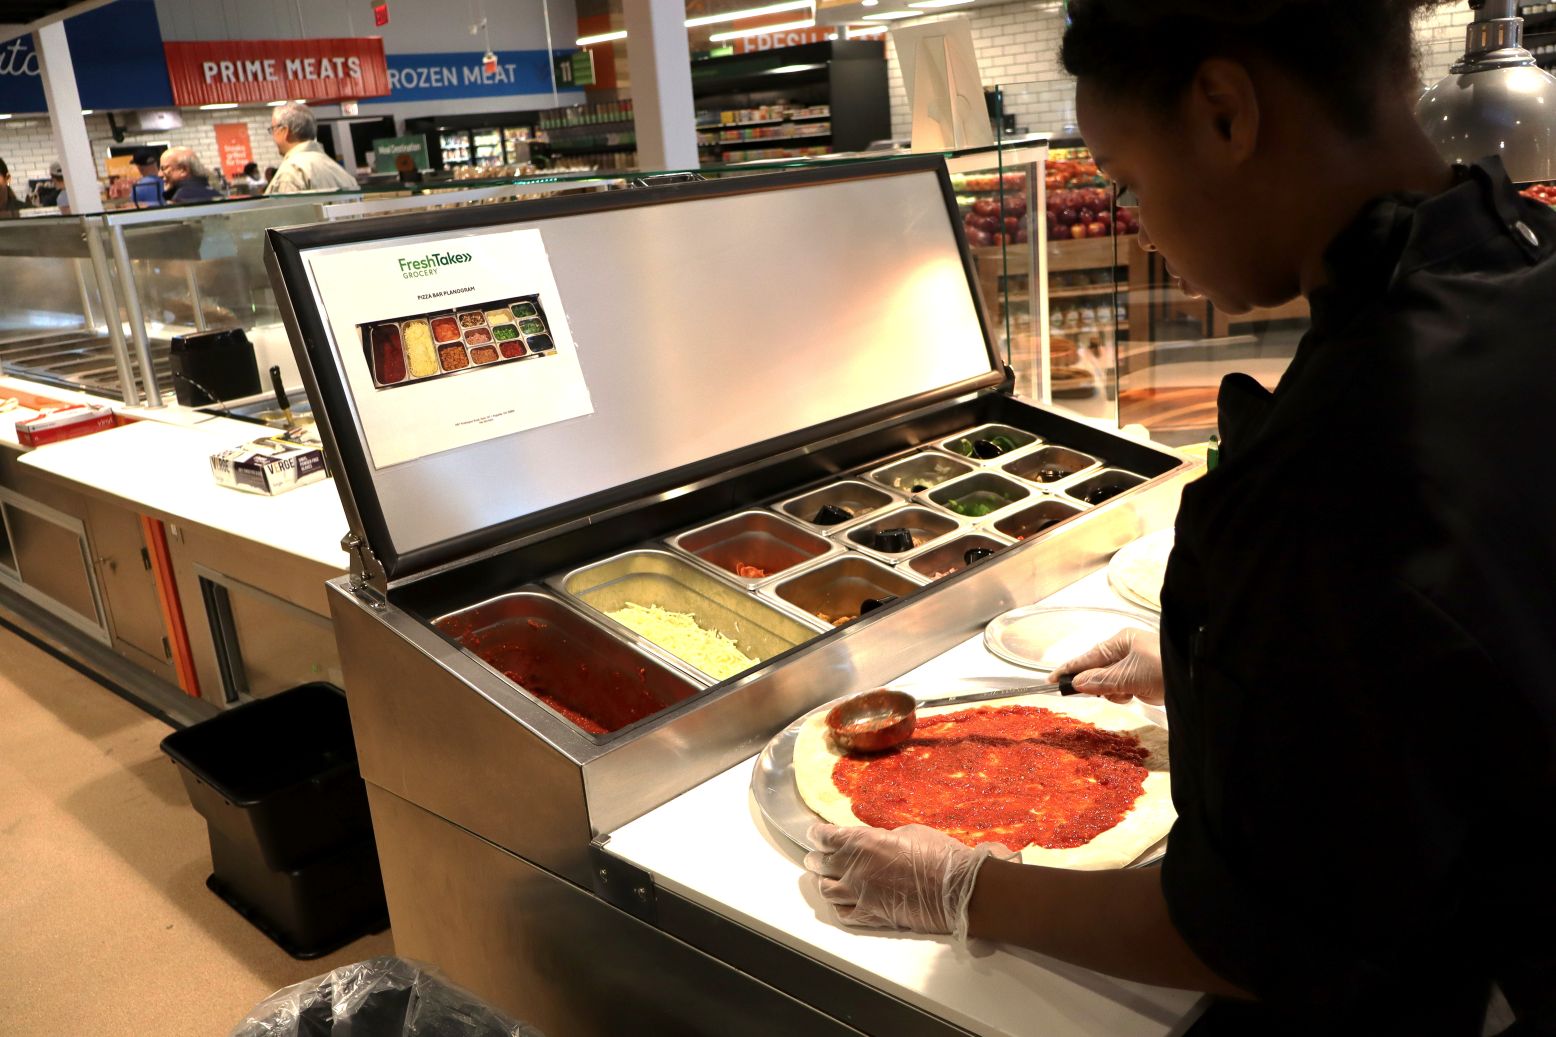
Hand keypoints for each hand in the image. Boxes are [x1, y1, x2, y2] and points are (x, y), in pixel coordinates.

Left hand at [803, 823, 1013, 941]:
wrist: (955, 889)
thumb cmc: (938, 855)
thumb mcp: (907, 832)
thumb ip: (882, 838)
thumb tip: (873, 842)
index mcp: (863, 842)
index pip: (825, 837)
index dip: (818, 834)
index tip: (816, 833)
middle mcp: (855, 869)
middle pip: (820, 863)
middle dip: (816, 858)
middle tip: (816, 856)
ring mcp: (861, 895)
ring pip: (826, 890)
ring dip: (824, 881)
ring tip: (825, 878)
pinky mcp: (871, 916)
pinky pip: (844, 913)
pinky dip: (839, 906)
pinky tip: (843, 902)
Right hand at [1052, 628, 1164, 704]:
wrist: (1196, 679)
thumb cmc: (1161, 668)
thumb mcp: (1127, 675)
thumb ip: (1099, 680)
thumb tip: (1076, 683)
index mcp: (1120, 641)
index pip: (1087, 656)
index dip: (1068, 668)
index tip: (1051, 679)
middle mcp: (1126, 650)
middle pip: (1097, 670)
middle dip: (1097, 683)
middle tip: (1103, 690)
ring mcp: (1134, 664)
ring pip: (1109, 682)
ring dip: (1112, 691)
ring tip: (1127, 692)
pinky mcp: (1142, 678)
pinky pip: (1121, 688)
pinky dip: (1123, 694)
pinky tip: (1134, 695)